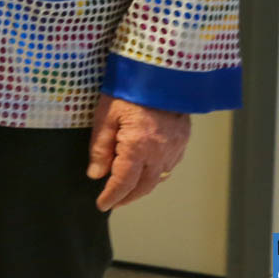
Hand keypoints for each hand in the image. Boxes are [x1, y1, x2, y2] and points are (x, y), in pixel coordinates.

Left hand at [88, 94, 190, 209]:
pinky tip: (146, 170)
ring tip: (127, 189)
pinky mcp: (182, 140)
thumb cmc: (128, 90)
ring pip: (158, 178)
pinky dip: (156, 173)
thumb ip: (100, 147)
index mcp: (138, 148)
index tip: (102, 205)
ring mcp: (174, 148)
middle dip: (128, 197)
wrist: (161, 72)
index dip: (112, 196)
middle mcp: (159, 153)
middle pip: (144, 186)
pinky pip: (169, 165)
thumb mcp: (105, 115)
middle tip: (114, 201)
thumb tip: (96, 175)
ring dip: (142, 187)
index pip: (124, 183)